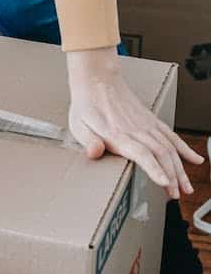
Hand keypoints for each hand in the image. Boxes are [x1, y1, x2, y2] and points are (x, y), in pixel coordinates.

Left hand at [67, 46, 203, 198]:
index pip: (141, 153)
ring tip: (186, 187)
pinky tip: (195, 160)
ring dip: (180, 169)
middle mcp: (136, 129)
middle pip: (160, 154)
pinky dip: (185, 149)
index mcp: (117, 133)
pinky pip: (172, 135)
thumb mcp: (78, 124)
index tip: (164, 182)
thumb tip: (94, 152)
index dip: (154, 168)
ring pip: (169, 148)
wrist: (97, 79)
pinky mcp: (151, 120)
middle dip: (171, 177)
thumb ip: (88, 141)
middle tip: (176, 195)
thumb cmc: (86, 103)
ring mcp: (146, 124)